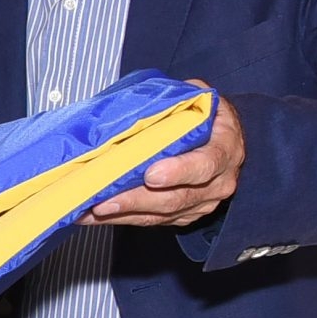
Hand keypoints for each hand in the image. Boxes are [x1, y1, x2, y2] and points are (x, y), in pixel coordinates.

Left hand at [84, 84, 244, 227]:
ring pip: (160, 213)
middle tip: (105, 201)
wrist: (226, 140)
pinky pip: (152, 220)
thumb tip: (145, 97)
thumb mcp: (202, 98)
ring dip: (122, 213)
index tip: (152, 175)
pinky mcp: (183, 214)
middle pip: (177, 197)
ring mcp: (201, 202)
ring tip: (90, 210)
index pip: (205, 164)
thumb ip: (178, 97)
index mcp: (224, 149)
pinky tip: (95, 214)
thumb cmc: (210, 116)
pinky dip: (122, 217)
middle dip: (136, 200)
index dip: (179, 172)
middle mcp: (217, 182)